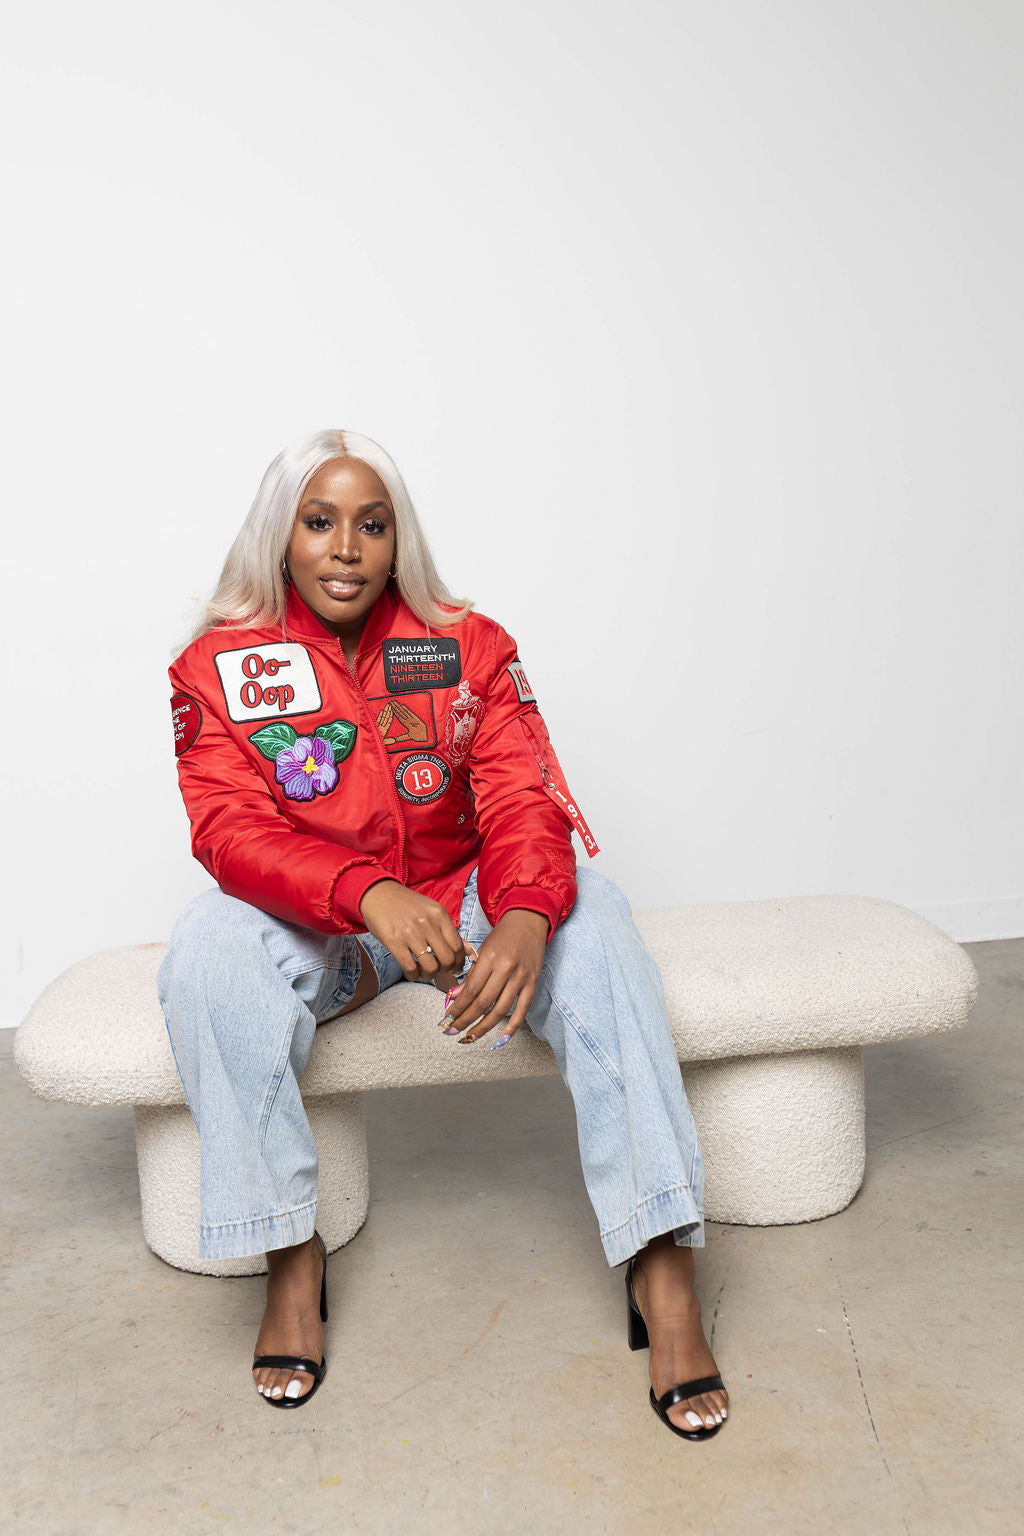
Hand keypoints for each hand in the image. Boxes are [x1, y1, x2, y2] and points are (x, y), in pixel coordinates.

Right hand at [358, 880, 465, 981]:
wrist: (377, 894)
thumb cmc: (405, 904)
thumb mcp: (430, 910)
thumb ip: (448, 930)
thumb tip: (468, 951)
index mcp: (439, 914)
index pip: (458, 946)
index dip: (458, 961)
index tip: (454, 966)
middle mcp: (427, 923)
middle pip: (447, 959)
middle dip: (445, 970)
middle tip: (439, 970)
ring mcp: (410, 933)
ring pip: (430, 966)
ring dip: (429, 975)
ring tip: (425, 972)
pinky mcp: (394, 942)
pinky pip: (410, 968)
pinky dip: (413, 975)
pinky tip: (412, 972)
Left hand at [441, 908, 549, 1044]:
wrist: (529, 921)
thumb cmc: (502, 935)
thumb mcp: (482, 950)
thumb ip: (470, 975)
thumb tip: (454, 997)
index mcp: (491, 959)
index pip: (471, 990)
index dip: (458, 1007)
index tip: (447, 1018)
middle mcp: (506, 970)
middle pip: (483, 1002)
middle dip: (465, 1020)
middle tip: (451, 1031)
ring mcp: (521, 978)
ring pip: (500, 1010)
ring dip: (483, 1027)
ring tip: (469, 1038)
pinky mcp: (532, 984)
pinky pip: (522, 1010)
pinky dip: (511, 1028)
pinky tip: (499, 1040)